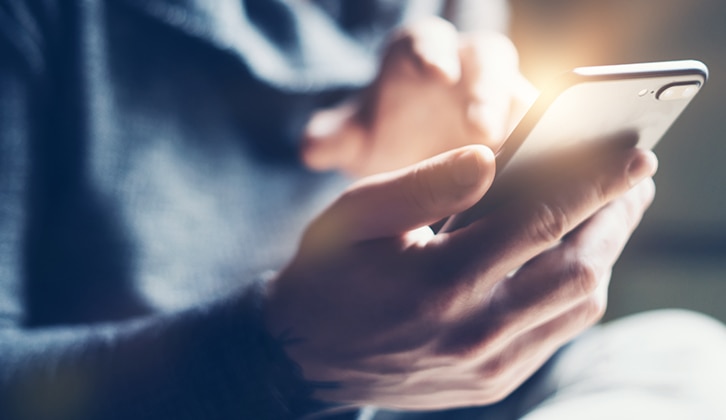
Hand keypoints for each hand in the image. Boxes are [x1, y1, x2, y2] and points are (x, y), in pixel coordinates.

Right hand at [265, 144, 657, 409]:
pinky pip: (557, 332)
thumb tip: (492, 158)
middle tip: (631, 180)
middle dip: (615, 217)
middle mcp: (473, 332)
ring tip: (605, 213)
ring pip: (579, 305)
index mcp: (438, 282)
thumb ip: (424, 184)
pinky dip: (575, 289)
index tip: (634, 155)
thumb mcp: (356, 215)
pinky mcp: (492, 382)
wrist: (305, 354)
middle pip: (578, 270)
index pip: (540, 222)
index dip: (595, 183)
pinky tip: (567, 258)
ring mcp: (487, 365)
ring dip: (601, 253)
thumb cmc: (328, 274)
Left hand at [301, 17, 536, 176]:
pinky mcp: (528, 128)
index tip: (435, 72)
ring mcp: (503, 97)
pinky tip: (545, 186)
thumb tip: (312, 147)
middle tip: (483, 126)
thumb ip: (333, 138)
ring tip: (530, 160)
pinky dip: (549, 153)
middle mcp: (467, 69)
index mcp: (420, 57)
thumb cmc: (381, 138)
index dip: (431, 52)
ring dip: (529, 124)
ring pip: (525, 95)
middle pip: (488, 59)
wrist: (410, 164)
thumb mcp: (353, 140)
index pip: (426, 40)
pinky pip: (547, 131)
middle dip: (488, 87)